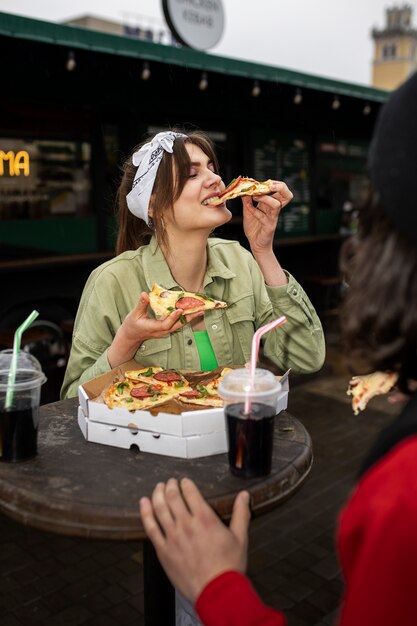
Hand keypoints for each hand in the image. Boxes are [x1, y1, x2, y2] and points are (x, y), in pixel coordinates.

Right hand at [108, 292, 202, 367]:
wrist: (130, 337)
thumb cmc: (131, 325)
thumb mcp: (134, 314)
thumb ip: (141, 304)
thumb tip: (144, 294)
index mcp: (153, 328)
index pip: (165, 324)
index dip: (173, 318)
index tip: (179, 310)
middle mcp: (161, 331)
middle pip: (177, 326)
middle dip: (188, 318)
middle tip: (199, 311)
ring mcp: (164, 332)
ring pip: (179, 326)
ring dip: (189, 319)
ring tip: (199, 311)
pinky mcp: (165, 330)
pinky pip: (177, 324)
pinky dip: (184, 319)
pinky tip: (191, 313)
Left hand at [139, 478, 250, 603]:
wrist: (216, 592)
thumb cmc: (228, 567)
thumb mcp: (240, 537)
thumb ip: (241, 513)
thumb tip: (244, 496)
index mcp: (205, 519)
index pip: (190, 492)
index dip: (186, 483)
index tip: (184, 481)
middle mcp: (186, 524)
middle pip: (172, 497)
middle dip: (170, 486)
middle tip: (170, 482)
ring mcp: (173, 537)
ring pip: (159, 508)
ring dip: (157, 494)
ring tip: (158, 487)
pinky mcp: (163, 550)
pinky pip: (150, 527)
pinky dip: (145, 513)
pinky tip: (144, 504)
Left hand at [242, 181, 292, 254]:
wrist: (256, 244)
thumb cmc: (254, 227)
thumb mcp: (248, 211)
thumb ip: (246, 200)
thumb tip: (243, 188)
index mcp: (272, 204)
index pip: (281, 190)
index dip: (276, 183)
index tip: (263, 181)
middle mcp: (274, 210)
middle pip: (287, 195)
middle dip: (281, 187)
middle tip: (269, 184)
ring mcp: (273, 218)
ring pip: (276, 204)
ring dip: (265, 198)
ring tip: (255, 196)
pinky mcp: (269, 226)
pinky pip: (263, 217)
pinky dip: (254, 210)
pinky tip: (248, 208)